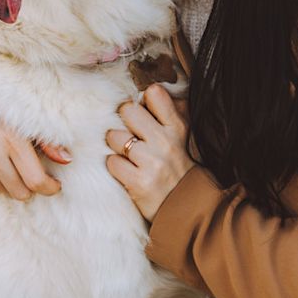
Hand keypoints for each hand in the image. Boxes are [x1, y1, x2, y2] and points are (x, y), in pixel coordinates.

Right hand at [0, 84, 70, 198]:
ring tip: (14, 168)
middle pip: (19, 192)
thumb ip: (47, 141)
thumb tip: (66, 160)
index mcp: (13, 141)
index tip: (54, 185)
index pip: (36, 181)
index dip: (49, 188)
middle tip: (33, 175)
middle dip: (31, 187)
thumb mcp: (27, 115)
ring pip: (0, 190)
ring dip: (11, 185)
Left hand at [106, 84, 194, 220]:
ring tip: (127, 153)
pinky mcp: (138, 182)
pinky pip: (112, 162)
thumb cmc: (177, 166)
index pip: (154, 93)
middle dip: (124, 120)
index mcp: (176, 127)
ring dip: (116, 144)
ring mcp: (151, 162)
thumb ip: (167, 113)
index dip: (143, 100)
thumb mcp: (181, 136)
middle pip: (128, 111)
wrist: (186, 207)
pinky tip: (126, 169)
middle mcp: (164, 142)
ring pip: (115, 136)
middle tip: (129, 132)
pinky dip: (115, 165)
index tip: (143, 111)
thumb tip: (147, 90)